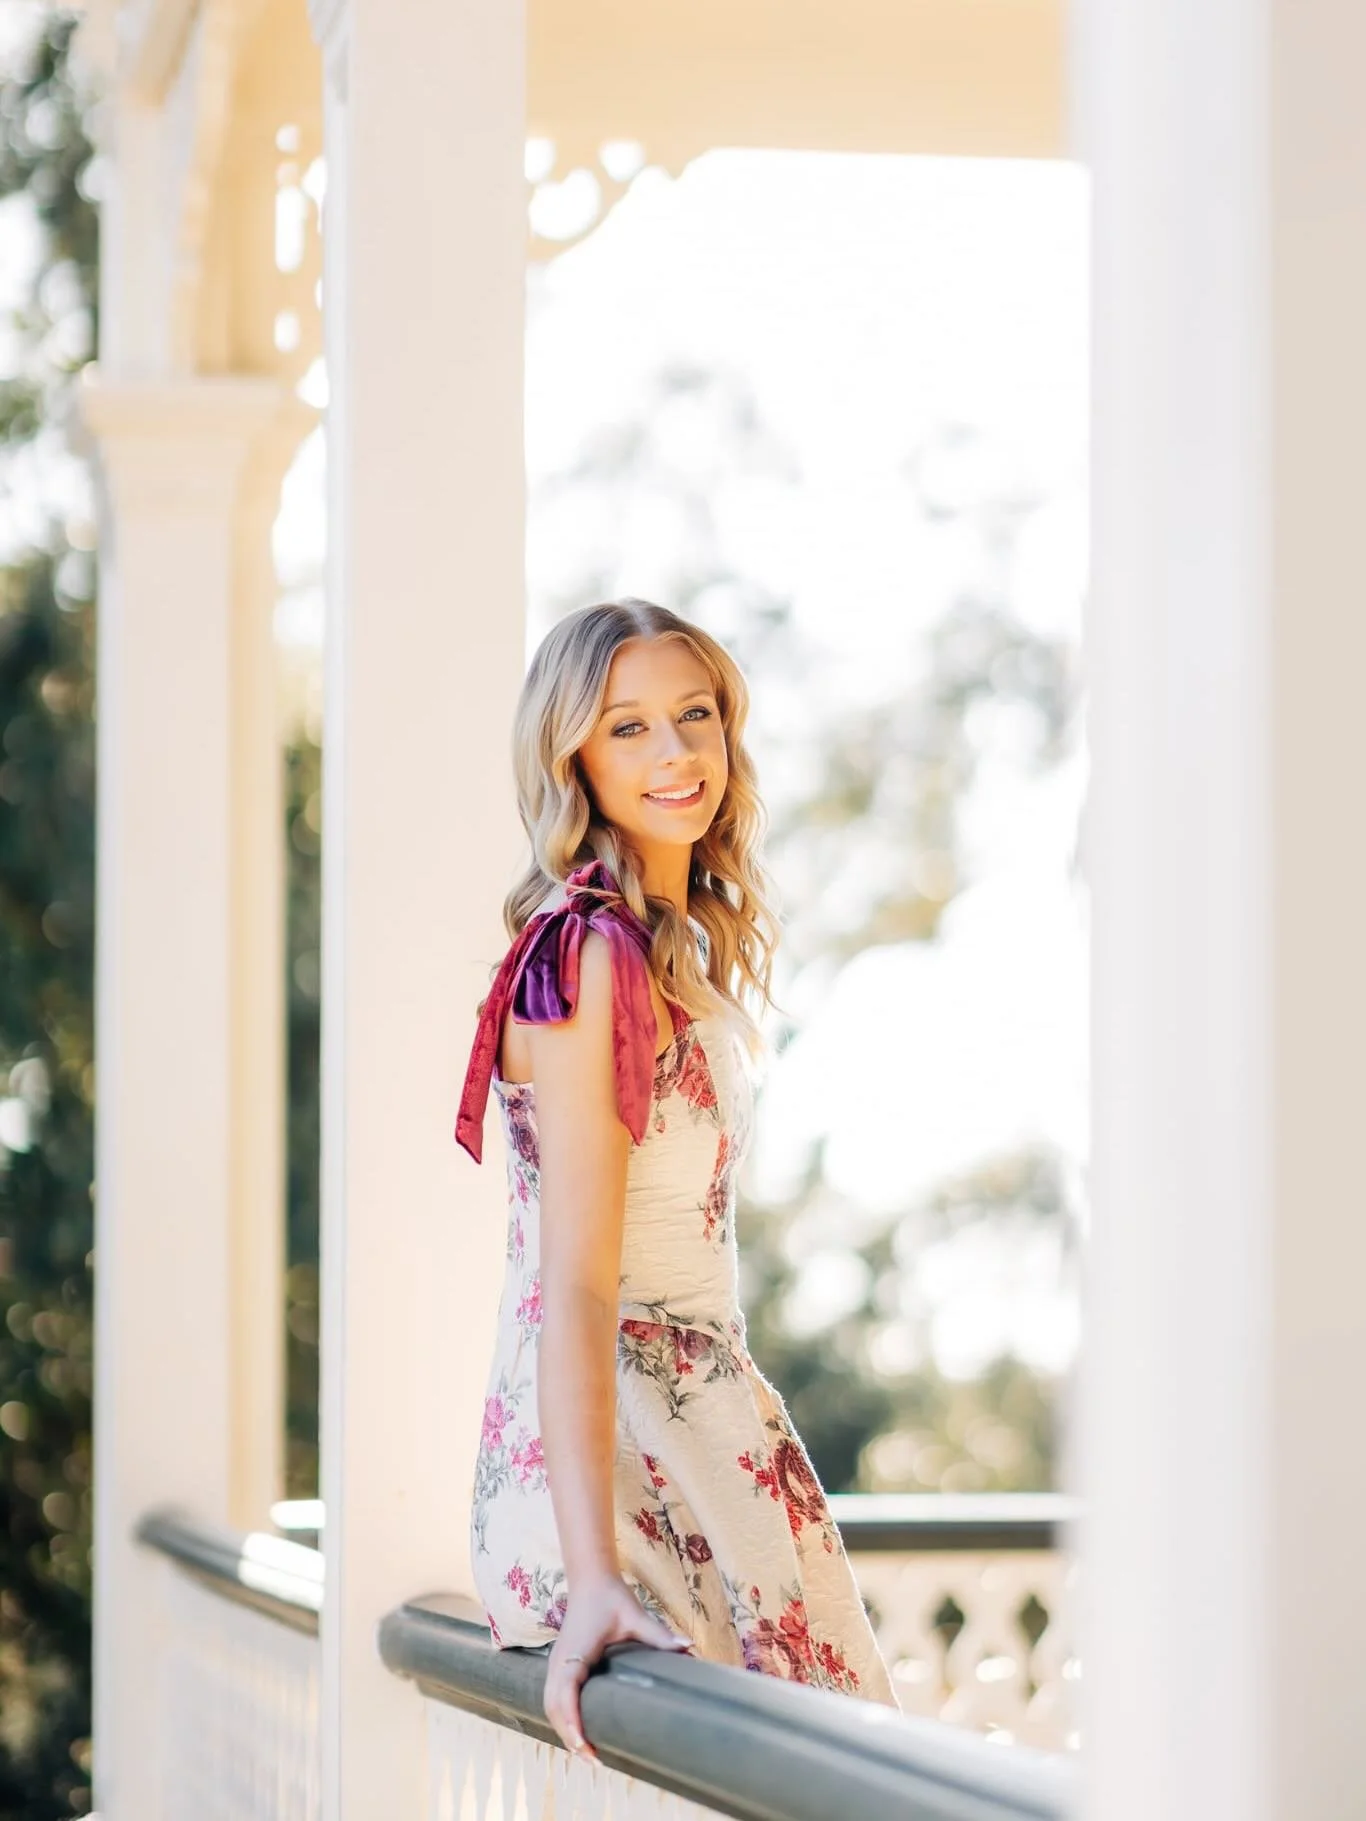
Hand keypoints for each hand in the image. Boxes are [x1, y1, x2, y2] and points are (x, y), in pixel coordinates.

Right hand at [544, 1573, 691, 1759]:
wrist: (590, 1578)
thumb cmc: (610, 1596)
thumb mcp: (635, 1615)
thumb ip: (658, 1635)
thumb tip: (688, 1648)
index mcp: (575, 1652)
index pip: (565, 1694)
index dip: (571, 1723)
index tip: (585, 1746)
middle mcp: (559, 1660)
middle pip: (552, 1708)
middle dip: (569, 1736)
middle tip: (595, 1760)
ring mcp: (555, 1663)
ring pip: (549, 1705)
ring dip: (564, 1730)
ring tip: (588, 1753)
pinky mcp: (559, 1664)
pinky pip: (553, 1697)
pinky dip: (561, 1718)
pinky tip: (578, 1732)